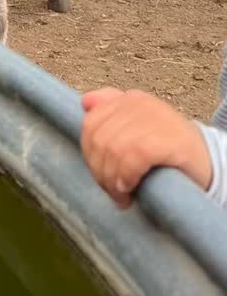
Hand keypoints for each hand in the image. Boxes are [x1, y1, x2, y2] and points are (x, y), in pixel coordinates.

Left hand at [81, 87, 212, 208]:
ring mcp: (154, 119)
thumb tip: (85, 102)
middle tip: (113, 191)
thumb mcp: (140, 128)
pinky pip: (133, 157)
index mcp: (130, 99)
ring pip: (113, 150)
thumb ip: (111, 112)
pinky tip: (131, 189)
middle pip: (99, 139)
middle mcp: (140, 103)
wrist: (210, 163)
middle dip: (100, 171)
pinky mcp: (168, 139)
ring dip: (112, 180)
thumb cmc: (171, 151)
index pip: (90, 123)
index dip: (90, 154)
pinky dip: (127, 177)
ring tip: (122, 196)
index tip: (102, 176)